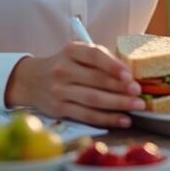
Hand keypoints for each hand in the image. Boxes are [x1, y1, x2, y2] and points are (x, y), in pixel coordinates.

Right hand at [5, 43, 143, 127]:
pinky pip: (87, 115)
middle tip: (139, 93)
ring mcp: (60, 91)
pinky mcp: (59, 109)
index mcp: (71, 50)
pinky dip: (107, 118)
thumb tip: (130, 73)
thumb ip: (99, 59)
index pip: (94, 55)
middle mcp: (63, 70)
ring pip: (93, 100)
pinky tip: (123, 120)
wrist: (30, 80)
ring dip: (118, 104)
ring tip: (137, 106)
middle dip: (121, 88)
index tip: (129, 74)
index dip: (113, 65)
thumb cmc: (64, 65)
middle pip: (96, 80)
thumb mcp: (76, 53)